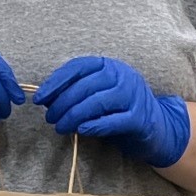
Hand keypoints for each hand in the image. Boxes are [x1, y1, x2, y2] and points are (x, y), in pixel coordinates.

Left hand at [35, 56, 190, 169]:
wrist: (156, 126)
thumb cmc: (119, 110)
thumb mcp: (97, 95)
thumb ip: (75, 93)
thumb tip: (46, 99)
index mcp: (109, 65)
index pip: (77, 67)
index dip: (56, 82)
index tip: (40, 98)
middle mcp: (122, 76)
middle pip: (85, 86)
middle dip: (62, 103)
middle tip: (50, 118)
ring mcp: (133, 96)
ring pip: (97, 102)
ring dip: (74, 116)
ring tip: (60, 127)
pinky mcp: (140, 118)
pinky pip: (113, 121)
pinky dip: (95, 125)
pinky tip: (81, 130)